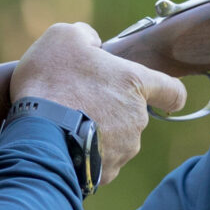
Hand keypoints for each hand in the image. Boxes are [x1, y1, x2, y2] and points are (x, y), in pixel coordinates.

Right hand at [12, 22, 186, 182]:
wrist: (36, 131)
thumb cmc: (52, 79)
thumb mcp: (64, 37)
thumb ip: (86, 36)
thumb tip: (91, 43)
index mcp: (134, 83)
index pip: (173, 92)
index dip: (168, 93)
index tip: (159, 96)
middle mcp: (137, 119)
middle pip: (133, 115)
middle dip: (111, 110)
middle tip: (79, 101)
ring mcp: (124, 149)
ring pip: (116, 140)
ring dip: (97, 133)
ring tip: (65, 125)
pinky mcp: (106, 173)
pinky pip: (99, 162)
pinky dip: (85, 155)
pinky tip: (64, 145)